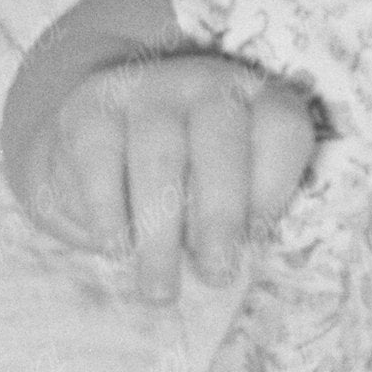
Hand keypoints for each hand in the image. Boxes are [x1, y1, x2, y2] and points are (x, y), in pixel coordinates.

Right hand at [13, 43, 321, 297]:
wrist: (100, 148)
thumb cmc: (185, 181)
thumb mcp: (227, 191)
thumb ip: (242, 214)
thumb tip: (230, 256)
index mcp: (256, 99)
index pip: (282, 129)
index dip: (275, 188)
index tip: (257, 239)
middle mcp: (204, 83)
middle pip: (220, 140)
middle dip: (220, 215)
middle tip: (216, 275)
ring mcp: (144, 89)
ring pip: (158, 156)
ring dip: (160, 232)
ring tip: (161, 289)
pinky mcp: (89, 110)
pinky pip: (101, 163)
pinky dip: (110, 215)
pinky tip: (119, 251)